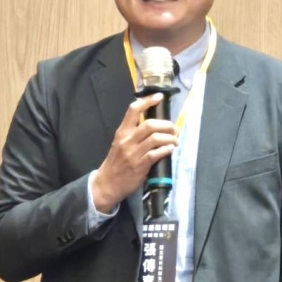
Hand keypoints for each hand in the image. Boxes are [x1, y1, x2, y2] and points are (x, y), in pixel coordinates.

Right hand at [90, 94, 177, 211]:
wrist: (107, 184)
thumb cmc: (115, 163)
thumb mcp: (120, 144)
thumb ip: (133, 134)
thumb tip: (154, 126)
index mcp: (122, 132)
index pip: (133, 110)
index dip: (147, 101)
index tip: (159, 96)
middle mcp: (126, 140)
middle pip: (149, 125)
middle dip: (166, 125)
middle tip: (173, 128)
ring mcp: (133, 153)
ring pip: (155, 139)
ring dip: (169, 138)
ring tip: (175, 140)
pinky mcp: (139, 166)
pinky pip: (155, 154)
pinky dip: (166, 150)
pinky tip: (170, 149)